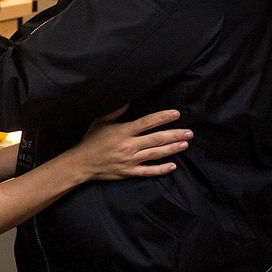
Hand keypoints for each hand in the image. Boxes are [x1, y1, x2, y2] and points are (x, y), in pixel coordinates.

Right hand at [68, 108, 189, 181]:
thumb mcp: (101, 121)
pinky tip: (173, 166)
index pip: (147, 122)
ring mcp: (130, 160)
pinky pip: (148, 171)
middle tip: (189, 132)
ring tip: (185, 144)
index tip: (176, 114)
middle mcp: (129, 145)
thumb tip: (129, 99)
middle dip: (174, 134)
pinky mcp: (129, 172)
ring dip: (172, 149)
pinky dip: (161, 169)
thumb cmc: (91, 140)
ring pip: (156, 154)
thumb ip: (116, 111)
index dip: (163, 117)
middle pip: (156, 139)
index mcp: (123, 131)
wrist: (82, 163)